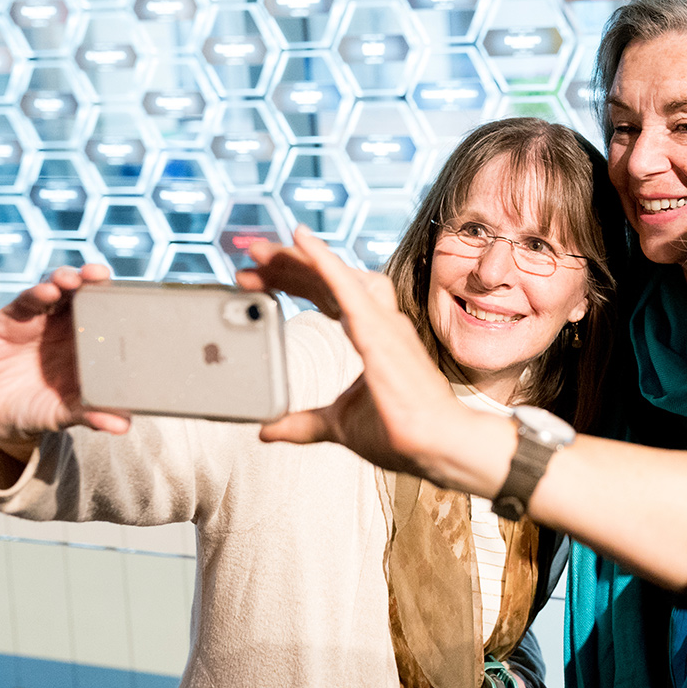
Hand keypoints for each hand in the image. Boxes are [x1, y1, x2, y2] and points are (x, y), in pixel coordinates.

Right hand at [0, 265, 131, 459]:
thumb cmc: (38, 409)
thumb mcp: (65, 414)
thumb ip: (91, 416)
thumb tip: (122, 427)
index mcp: (91, 342)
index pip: (111, 312)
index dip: (121, 299)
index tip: (135, 293)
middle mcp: (68, 325)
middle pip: (86, 292)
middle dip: (94, 279)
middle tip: (100, 274)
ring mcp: (40, 319)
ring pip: (57, 289)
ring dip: (66, 279)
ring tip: (74, 280)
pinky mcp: (10, 319)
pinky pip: (26, 301)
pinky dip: (37, 294)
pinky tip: (47, 292)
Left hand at [255, 227, 513, 495]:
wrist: (436, 446)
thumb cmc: (402, 433)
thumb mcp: (338, 425)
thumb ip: (302, 423)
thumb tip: (268, 429)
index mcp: (373, 336)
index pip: (329, 296)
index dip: (295, 283)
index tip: (257, 278)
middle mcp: (379, 322)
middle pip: (329, 280)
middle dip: (289, 266)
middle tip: (250, 258)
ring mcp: (382, 324)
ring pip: (337, 276)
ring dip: (299, 260)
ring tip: (262, 252)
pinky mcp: (378, 333)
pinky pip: (348, 287)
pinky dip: (325, 261)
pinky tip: (301, 240)